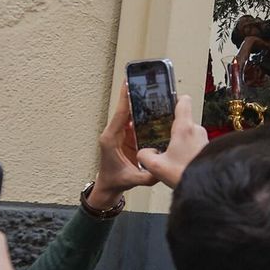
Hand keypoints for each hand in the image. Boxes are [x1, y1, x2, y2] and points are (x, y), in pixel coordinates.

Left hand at [90, 86, 154, 206]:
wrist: (108, 188)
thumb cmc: (114, 181)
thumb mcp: (132, 180)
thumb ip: (147, 176)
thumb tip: (162, 169)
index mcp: (111, 139)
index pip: (120, 114)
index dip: (125, 98)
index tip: (128, 83)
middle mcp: (114, 134)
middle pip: (126, 110)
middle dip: (134, 96)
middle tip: (143, 81)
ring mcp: (120, 135)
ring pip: (131, 115)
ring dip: (140, 105)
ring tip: (152, 92)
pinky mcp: (127, 138)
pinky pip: (135, 123)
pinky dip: (143, 115)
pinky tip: (154, 110)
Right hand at [137, 94, 206, 189]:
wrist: (206, 188)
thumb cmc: (186, 175)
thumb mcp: (156, 166)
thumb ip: (145, 156)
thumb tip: (144, 153)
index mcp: (184, 128)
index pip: (183, 101)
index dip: (174, 99)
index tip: (167, 101)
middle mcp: (197, 130)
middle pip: (183, 119)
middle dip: (172, 127)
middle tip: (162, 135)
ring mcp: (204, 139)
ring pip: (189, 133)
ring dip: (180, 140)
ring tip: (171, 152)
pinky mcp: (208, 148)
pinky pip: (195, 143)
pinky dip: (187, 149)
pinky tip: (180, 160)